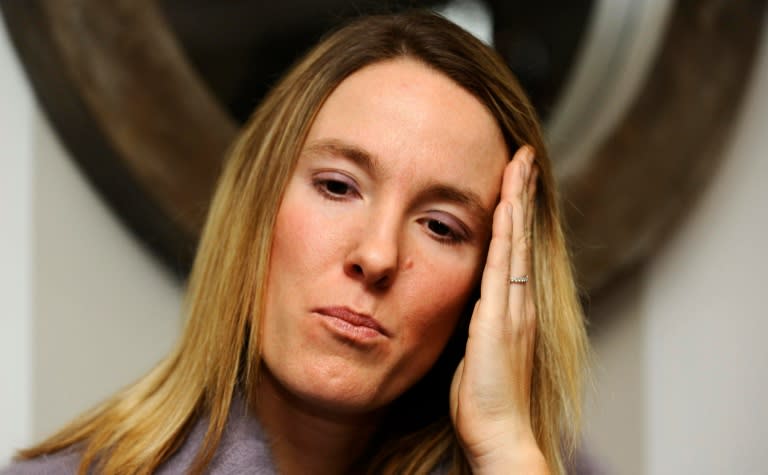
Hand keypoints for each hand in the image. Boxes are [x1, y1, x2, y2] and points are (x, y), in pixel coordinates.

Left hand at [449, 145, 547, 473]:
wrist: (500, 432)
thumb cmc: (484, 400)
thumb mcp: (477, 351)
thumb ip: (476, 324)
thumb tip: (466, 307)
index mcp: (512, 307)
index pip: (515, 248)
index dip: (515, 213)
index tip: (512, 181)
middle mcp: (519, 300)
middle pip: (523, 234)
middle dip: (522, 193)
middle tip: (523, 155)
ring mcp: (514, 306)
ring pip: (517, 241)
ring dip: (517, 200)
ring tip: (520, 162)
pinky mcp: (501, 316)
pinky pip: (504, 263)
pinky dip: (507, 231)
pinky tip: (505, 204)